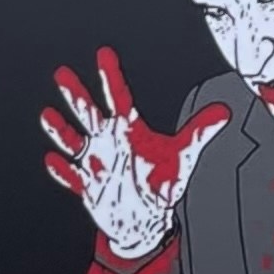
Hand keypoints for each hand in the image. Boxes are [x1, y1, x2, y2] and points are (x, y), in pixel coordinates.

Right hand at [41, 50, 231, 265]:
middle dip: (76, 95)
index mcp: (129, 130)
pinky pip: (72, 176)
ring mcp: (95, 163)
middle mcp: (108, 142)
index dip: (112, 76)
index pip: (119, 97)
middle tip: (63, 74)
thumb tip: (225, 112)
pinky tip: (53, 159)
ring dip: (61, 129)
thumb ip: (200, 132)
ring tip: (48, 115)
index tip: (104, 54)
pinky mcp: (88, 186)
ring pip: (73, 141)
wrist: (145, 220)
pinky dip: (63, 169)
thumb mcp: (183, 156)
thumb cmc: (160, 184)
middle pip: (88, 113)